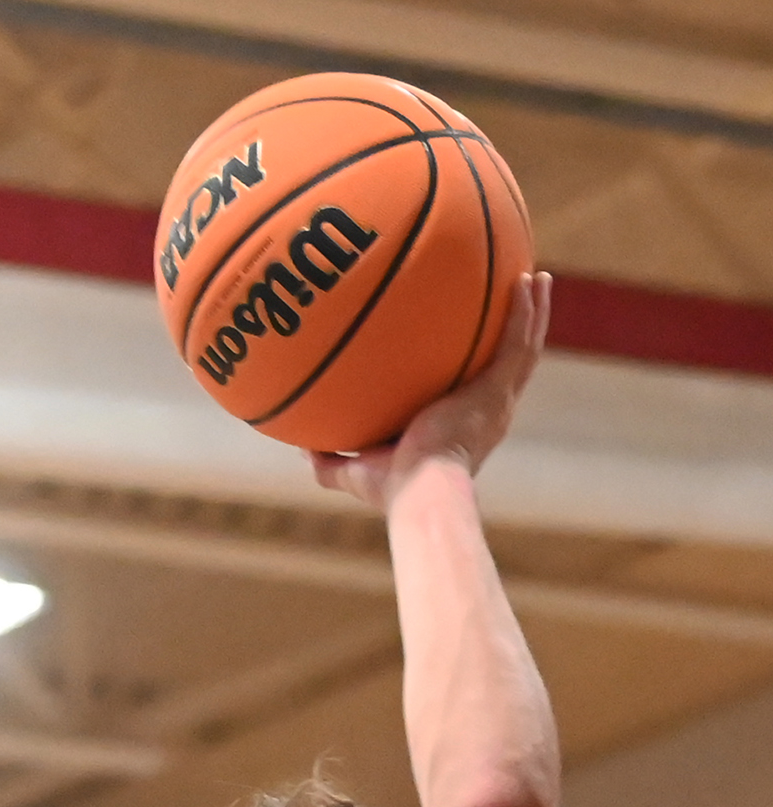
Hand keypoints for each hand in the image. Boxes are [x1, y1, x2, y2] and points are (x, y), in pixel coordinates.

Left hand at [310, 270, 549, 511]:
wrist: (422, 494)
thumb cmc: (393, 492)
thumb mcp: (357, 472)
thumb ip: (330, 460)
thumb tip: (302, 447)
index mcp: (464, 428)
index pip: (477, 390)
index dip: (481, 366)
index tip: (478, 342)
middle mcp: (488, 413)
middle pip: (511, 363)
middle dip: (518, 329)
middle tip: (521, 296)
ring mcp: (497, 402)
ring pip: (525, 348)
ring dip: (533, 312)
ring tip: (537, 278)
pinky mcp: (497, 392)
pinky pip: (517, 344)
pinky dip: (525, 313)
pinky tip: (526, 281)